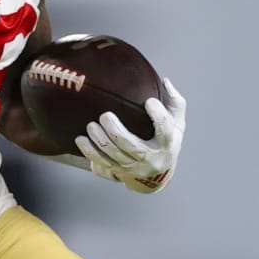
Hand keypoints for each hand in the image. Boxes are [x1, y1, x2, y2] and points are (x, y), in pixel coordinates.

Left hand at [74, 79, 185, 193]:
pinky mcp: (119, 173)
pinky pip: (101, 164)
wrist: (155, 178)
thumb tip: (165, 81)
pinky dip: (89, 152)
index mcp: (167, 144)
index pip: (164, 129)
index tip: (148, 102)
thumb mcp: (177, 124)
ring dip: (99, 139)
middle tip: (105, 115)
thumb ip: (174, 102)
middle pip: (130, 145)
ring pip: (112, 155)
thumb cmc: (165, 142)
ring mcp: (133, 168)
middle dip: (114, 130)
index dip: (157, 115)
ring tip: (91, 125)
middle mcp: (150, 159)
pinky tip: (81, 140)